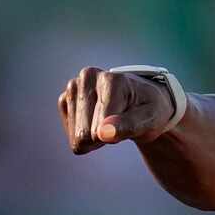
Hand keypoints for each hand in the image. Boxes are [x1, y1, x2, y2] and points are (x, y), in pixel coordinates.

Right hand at [58, 65, 177, 154]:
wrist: (141, 100)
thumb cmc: (148, 110)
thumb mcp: (150, 119)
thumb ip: (128, 126)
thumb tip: (102, 133)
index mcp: (111, 80)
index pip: (100, 129)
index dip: (116, 135)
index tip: (130, 120)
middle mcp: (88, 77)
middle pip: (84, 135)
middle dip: (103, 137)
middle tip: (119, 123)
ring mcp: (73, 86)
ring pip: (77, 137)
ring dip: (95, 138)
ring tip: (110, 121)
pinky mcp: (65, 98)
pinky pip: (70, 135)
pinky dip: (84, 135)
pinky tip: (97, 122)